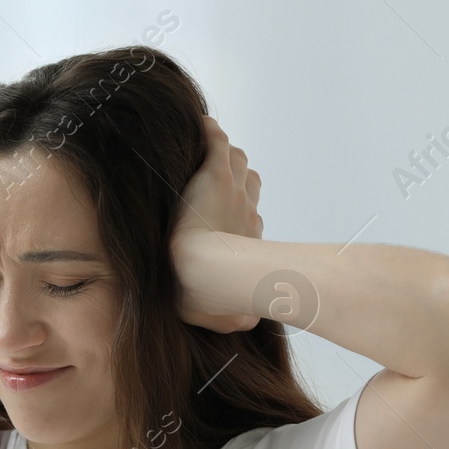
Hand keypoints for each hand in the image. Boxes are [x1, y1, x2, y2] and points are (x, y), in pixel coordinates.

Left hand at [171, 115, 263, 332]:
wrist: (201, 271)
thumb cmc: (212, 297)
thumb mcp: (230, 318)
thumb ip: (236, 319)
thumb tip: (246, 321)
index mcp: (250, 239)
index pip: (250, 216)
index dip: (237, 215)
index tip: (220, 222)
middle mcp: (248, 210)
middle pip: (249, 184)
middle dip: (235, 184)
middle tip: (213, 188)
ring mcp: (233, 189)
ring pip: (238, 161)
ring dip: (224, 159)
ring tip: (204, 160)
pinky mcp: (215, 173)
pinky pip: (217, 141)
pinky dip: (209, 132)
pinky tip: (198, 127)